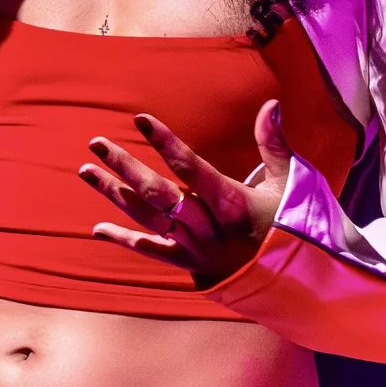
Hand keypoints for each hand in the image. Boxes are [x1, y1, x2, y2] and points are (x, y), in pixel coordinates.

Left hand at [79, 102, 293, 285]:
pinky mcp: (189, 265)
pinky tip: (97, 229)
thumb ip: (273, 143)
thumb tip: (270, 105)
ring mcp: (195, 247)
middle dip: (124, 166)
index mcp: (231, 201)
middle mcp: (207, 225)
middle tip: (96, 143)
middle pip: (157, 192)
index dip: (164, 142)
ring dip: (114, 194)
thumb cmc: (294, 226)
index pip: (190, 167)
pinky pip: (151, 252)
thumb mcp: (291, 182)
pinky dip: (123, 239)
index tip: (140, 119)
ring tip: (86, 171)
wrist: (298, 282)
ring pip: (146, 218)